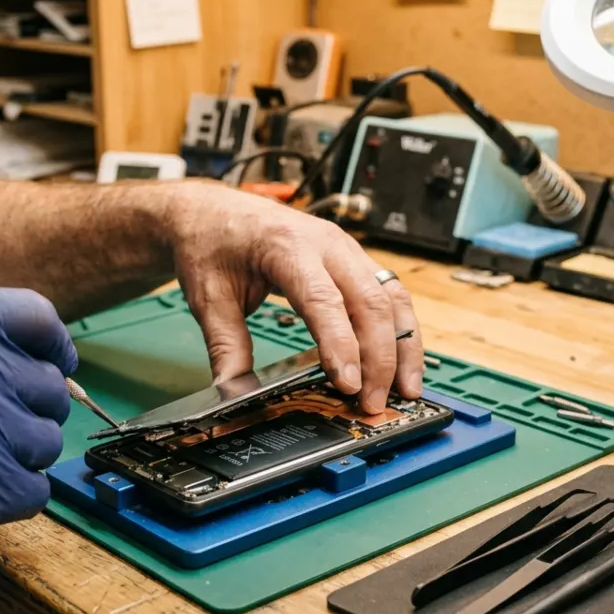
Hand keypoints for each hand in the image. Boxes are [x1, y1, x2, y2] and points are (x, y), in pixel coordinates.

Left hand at [165, 182, 423, 413]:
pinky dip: (400, 329)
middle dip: (380, 357)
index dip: (342, 345)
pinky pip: (389, 292)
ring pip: (391, 297)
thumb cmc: (212, 243)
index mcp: (286, 246)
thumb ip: (226, 347)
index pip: (324, 300)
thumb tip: (234, 392)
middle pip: (370, 301)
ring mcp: (345, 248)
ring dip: (403, 345)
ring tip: (406, 389)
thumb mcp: (208, 297)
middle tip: (374, 402)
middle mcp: (326, 243)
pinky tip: (402, 360)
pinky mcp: (353, 258)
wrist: (211, 210)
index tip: (350, 385)